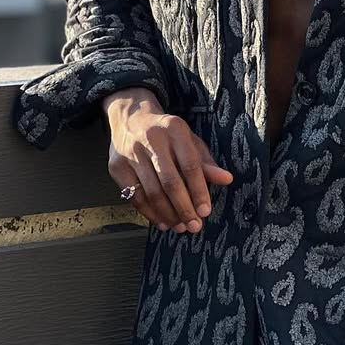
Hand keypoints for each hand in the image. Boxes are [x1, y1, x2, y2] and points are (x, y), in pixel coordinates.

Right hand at [103, 88, 231, 233]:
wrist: (131, 118)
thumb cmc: (166, 133)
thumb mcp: (189, 140)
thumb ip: (206, 161)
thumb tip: (226, 179)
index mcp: (174, 129)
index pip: (190, 165)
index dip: (199, 191)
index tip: (205, 211)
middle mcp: (151, 139)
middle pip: (170, 182)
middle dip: (184, 208)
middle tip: (194, 226)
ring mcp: (131, 153)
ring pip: (152, 192)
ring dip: (168, 214)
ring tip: (180, 227)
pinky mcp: (117, 166)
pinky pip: (135, 196)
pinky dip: (150, 213)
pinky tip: (162, 222)